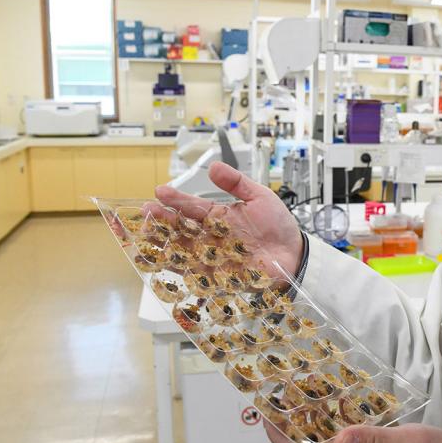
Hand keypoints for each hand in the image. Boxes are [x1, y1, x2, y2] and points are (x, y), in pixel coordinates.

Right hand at [152, 162, 304, 276]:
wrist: (295, 254)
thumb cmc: (278, 226)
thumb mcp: (259, 197)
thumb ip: (237, 182)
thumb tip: (214, 166)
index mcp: (218, 216)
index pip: (192, 206)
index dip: (176, 199)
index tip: (159, 192)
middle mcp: (211, 236)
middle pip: (180, 229)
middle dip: (162, 221)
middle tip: (146, 212)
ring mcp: (213, 256)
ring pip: (182, 250)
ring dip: (163, 243)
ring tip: (147, 234)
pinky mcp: (219, 276)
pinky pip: (195, 274)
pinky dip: (179, 269)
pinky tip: (165, 261)